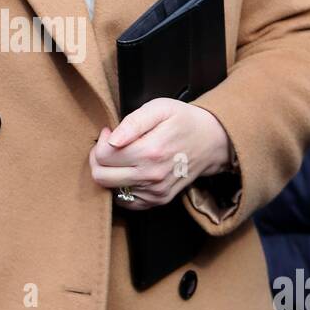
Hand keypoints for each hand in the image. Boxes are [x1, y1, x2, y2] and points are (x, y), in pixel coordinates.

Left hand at [88, 98, 232, 210]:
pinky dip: (121, 187)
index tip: (109, 132)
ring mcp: (156, 192)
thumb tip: (112, 139)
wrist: (211, 141)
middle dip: (98, 160)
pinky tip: (129, 171)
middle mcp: (152, 176)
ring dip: (110, 173)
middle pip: (101, 177)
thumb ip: (133, 122)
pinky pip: (126, 201)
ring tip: (123, 157)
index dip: (100, 143)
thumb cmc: (183, 121)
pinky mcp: (159, 200)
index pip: (103, 156)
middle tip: (108, 146)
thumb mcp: (159, 108)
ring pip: (111, 190)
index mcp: (150, 151)